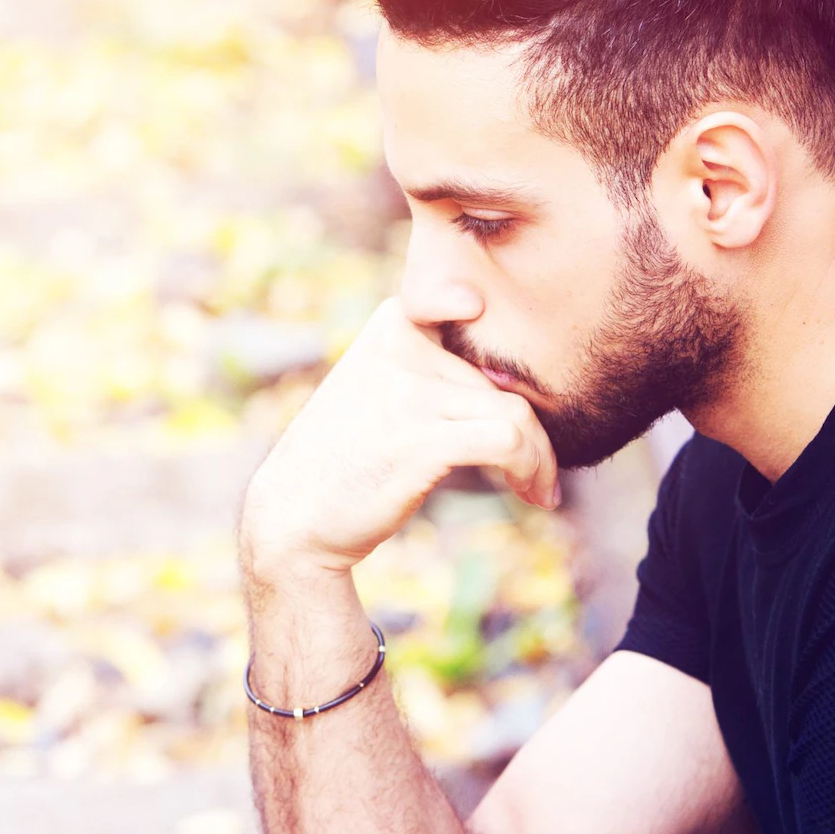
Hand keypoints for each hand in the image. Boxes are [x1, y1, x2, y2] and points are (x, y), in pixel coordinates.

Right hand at [238, 297, 559, 577]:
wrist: (293, 517)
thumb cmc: (344, 459)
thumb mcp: (376, 388)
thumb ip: (429, 368)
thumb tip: (515, 382)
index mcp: (390, 325)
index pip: (469, 316)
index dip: (498, 340)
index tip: (503, 360)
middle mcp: (398, 349)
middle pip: (502, 382)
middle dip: (531, 430)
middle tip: (540, 471)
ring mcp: (409, 393)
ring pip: (515, 412)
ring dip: (540, 458)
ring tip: (541, 489)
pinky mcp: (423, 441)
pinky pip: (509, 440)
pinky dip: (533, 469)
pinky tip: (535, 495)